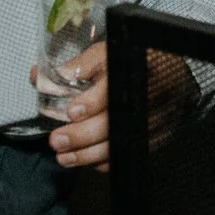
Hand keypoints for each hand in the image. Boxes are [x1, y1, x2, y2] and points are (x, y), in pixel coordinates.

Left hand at [41, 44, 198, 171]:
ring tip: (63, 157)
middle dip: (81, 136)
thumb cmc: (136, 60)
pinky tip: (86, 159)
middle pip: (113, 124)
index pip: (114, 89)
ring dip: (87, 155)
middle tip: (57, 141)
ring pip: (118, 145)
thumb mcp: (108, 52)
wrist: (175, 75)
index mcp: (134, 70)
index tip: (72, 111)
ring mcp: (152, 122)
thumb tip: (38, 77)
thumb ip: (76, 66)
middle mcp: (146, 98)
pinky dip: (104, 161)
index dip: (93, 102)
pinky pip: (127, 156)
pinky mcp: (155, 138)